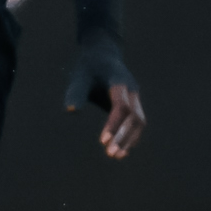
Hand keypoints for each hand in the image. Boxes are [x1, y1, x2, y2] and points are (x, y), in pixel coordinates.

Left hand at [63, 29, 146, 158]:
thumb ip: (76, 92)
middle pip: (135, 117)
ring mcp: (135, 96)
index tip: (103, 141)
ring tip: (116, 156)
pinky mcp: (134, 103)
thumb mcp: (79, 76)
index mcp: (119, 81)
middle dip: (124, 137)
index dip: (113, 124)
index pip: (121, 106)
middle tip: (110, 154)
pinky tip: (121, 150)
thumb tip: (72, 110)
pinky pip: (136, 122)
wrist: (103, 54)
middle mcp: (131, 89)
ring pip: (139, 122)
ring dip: (129, 140)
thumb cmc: (88, 67)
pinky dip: (131, 136)